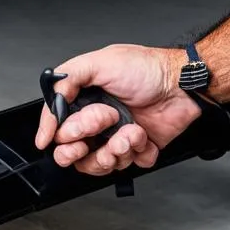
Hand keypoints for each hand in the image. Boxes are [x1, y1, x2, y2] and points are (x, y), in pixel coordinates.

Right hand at [34, 44, 201, 174]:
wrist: (180, 84)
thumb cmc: (145, 69)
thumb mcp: (97, 63)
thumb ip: (64, 83)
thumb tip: (48, 113)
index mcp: (82, 104)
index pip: (59, 133)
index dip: (66, 139)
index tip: (77, 137)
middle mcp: (97, 123)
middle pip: (75, 155)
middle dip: (90, 147)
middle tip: (105, 127)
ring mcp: (116, 138)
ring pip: (101, 164)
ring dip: (116, 150)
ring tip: (130, 131)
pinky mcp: (137, 149)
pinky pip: (129, 166)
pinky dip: (138, 154)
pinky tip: (144, 135)